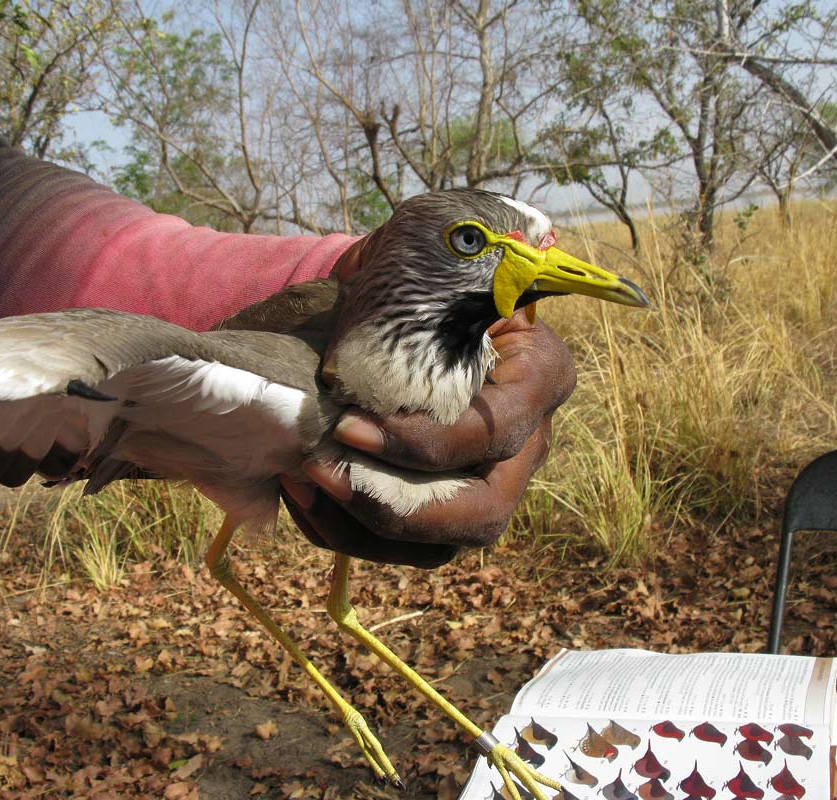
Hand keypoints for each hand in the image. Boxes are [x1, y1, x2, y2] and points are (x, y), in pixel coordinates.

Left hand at [280, 252, 576, 567]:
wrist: (413, 306)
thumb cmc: (425, 276)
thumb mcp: (429, 252)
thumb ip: (431, 260)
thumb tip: (422, 263)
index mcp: (539, 375)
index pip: (499, 430)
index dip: (427, 443)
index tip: (348, 424)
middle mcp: (526, 442)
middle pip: (482, 513)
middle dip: (395, 507)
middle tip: (319, 470)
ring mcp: (489, 481)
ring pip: (442, 545)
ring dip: (360, 528)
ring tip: (298, 481)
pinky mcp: (446, 507)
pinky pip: (405, 547)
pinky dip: (345, 532)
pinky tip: (299, 493)